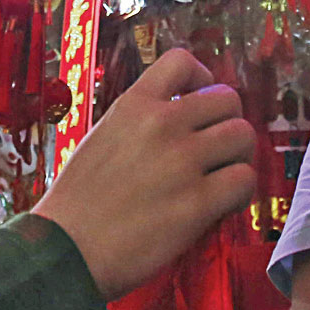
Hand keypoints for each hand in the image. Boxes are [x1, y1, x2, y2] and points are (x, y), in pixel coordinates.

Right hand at [32, 48, 256, 299]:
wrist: (65, 249)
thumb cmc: (77, 202)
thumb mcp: (102, 137)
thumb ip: (139, 124)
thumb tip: (179, 123)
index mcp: (133, 105)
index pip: (181, 60)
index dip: (201, 78)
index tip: (198, 100)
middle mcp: (161, 124)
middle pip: (227, 99)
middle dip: (226, 123)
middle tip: (216, 150)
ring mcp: (182, 161)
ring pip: (243, 135)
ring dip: (238, 156)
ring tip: (222, 177)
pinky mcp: (197, 202)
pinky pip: (244, 179)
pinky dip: (240, 191)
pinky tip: (222, 204)